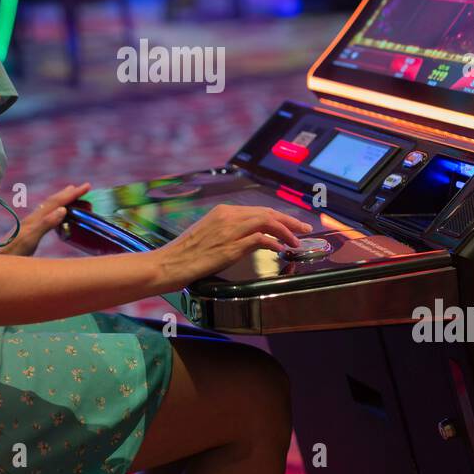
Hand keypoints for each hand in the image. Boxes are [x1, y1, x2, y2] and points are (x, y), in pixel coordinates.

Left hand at [0, 183, 91, 256]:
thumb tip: (62, 209)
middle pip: (52, 201)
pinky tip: (57, 215)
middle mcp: (32, 219)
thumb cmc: (12, 255)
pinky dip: (56, 211)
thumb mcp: (30, 241)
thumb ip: (45, 225)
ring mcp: (29, 225)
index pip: (56, 202)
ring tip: (73, 195)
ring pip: (49, 207)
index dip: (71, 194)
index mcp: (34, 219)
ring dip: (63, 200)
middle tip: (85, 187)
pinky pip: (46, 216)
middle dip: (69, 194)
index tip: (86, 186)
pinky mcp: (28, 232)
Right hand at [149, 204, 314, 290]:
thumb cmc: (185, 254)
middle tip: (305, 228)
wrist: (168, 263)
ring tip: (298, 240)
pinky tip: (281, 249)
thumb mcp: (208, 235)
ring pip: (267, 222)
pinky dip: (274, 242)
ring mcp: (229, 230)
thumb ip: (229, 232)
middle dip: (289, 220)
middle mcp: (228, 216)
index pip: (258, 210)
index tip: (291, 222)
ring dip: (287, 230)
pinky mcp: (230, 246)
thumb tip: (251, 238)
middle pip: (267, 212)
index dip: (279, 216)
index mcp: (222, 211)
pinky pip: (260, 239)